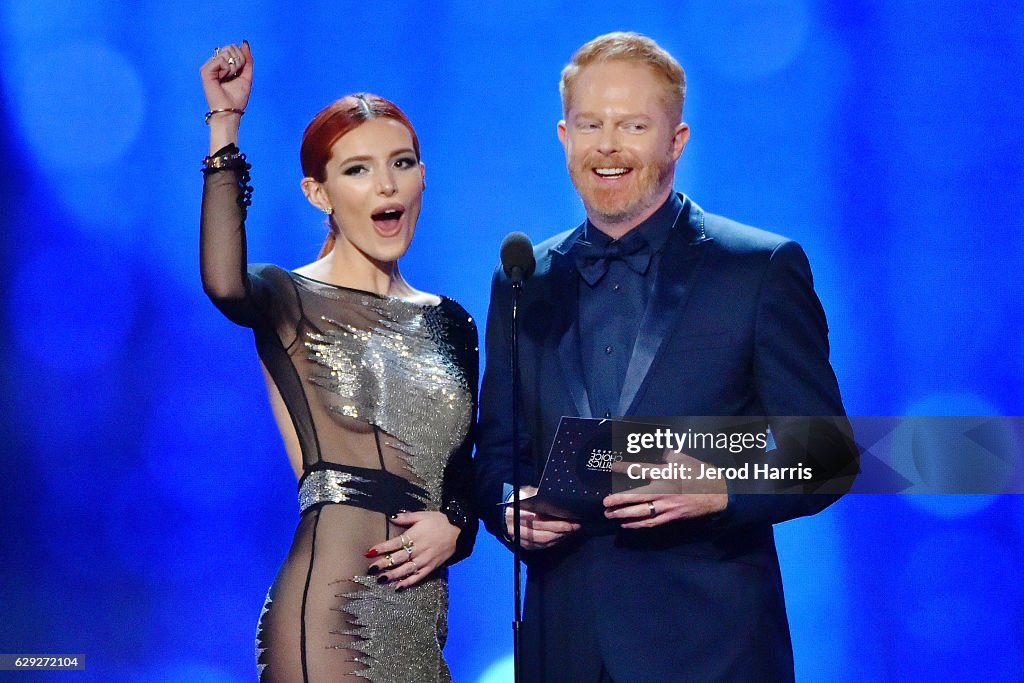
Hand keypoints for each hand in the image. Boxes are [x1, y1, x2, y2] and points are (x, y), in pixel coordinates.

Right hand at [200, 41, 252, 113]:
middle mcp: (215, 63)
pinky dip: (226, 70)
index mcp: (223, 64)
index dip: (242, 60)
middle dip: (238, 62)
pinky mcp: (205, 70)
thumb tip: (244, 42)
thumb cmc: (237, 97)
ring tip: (227, 78)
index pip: (234, 48)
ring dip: (232, 68)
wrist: (230, 110)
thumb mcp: (247, 75)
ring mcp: (209, 66)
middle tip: (233, 76)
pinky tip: (222, 79)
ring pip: (227, 52)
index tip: (238, 74)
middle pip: (231, 47)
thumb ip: (248, 59)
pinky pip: (221, 60)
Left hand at [364, 511, 458, 589]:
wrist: (458, 532)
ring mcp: (424, 560)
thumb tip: (391, 517)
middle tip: (371, 569)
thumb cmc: (439, 522)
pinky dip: (408, 582)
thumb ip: (406, 517)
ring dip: (393, 575)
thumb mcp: (423, 515)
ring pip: (406, 570)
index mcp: (415, 536)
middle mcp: (418, 550)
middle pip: (398, 558)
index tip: (369, 552)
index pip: (395, 543)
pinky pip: (418, 577)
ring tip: (380, 579)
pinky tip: (398, 587)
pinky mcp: (430, 567)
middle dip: (383, 564)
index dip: (382, 548)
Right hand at [505, 486, 581, 549]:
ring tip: (572, 530)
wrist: (506, 511)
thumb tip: (556, 500)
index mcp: (515, 512)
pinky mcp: (525, 545)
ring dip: (560, 537)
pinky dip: (554, 541)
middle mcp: (515, 528)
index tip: (569, 521)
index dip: (554, 523)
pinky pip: (542, 546)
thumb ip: (538, 496)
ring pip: (543, 541)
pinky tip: (563, 536)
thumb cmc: (519, 499)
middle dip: (561, 530)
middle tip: (575, 525)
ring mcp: (520, 538)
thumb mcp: (527, 492)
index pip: (537, 520)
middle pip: (542, 533)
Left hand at [604, 452, 728, 528]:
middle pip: (637, 497)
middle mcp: (664, 491)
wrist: (718, 494)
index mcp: (666, 474)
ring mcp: (668, 506)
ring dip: (624, 514)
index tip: (611, 468)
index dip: (624, 468)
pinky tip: (626, 524)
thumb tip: (656, 447)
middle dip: (619, 500)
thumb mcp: (684, 458)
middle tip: (605, 502)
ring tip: (610, 514)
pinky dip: (637, 524)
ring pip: (642, 512)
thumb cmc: (700, 473)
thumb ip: (668, 454)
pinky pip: (652, 522)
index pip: (640, 470)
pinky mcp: (672, 517)